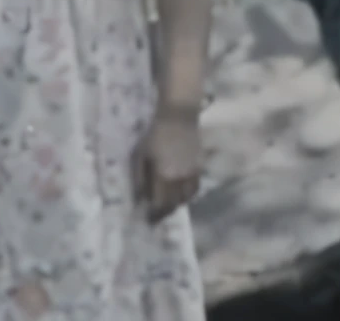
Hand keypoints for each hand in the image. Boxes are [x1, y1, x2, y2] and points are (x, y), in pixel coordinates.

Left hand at [133, 106, 201, 222]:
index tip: (148, 220)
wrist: (178, 119)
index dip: (154, 214)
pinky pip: (195, 189)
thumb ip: (139, 178)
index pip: (160, 203)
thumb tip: (141, 198)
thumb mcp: (140, 155)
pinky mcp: (199, 168)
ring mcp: (192, 174)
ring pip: (186, 199)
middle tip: (156, 216)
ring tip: (167, 205)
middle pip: (174, 204)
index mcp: (163, 176)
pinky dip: (187, 196)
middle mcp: (180, 179)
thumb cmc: (154, 135)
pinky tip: (180, 194)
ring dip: (176, 205)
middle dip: (164, 212)